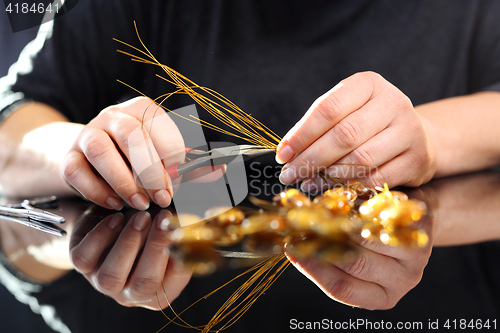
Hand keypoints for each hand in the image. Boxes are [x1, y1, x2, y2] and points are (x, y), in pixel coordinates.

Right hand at [61, 97, 224, 209]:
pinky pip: (76, 170)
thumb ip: (191, 166)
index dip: (172, 159)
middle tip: (162, 198)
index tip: (179, 186)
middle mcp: (115, 116)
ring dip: (123, 180)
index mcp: (143, 110)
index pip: (160, 128)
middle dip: (150, 170)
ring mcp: (88, 134)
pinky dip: (96, 190)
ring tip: (139, 203)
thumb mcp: (166, 159)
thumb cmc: (138, 158)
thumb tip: (220, 170)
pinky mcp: (69, 156)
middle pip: (131, 134)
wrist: (94, 158)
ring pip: (100, 149)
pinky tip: (114, 203)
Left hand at [69, 210, 191, 309]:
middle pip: (144, 283)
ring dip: (129, 243)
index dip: (180, 255)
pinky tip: (116, 218)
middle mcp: (132, 293)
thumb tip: (202, 222)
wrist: (113, 217)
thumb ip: (185, 228)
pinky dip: (102, 236)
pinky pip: (86, 258)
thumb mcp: (169, 226)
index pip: (175, 281)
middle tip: (164, 218)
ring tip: (141, 216)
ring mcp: (104, 283)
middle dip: (156, 247)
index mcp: (160, 291)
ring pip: (112, 276)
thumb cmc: (150, 223)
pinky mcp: (82, 266)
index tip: (184, 229)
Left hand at [276, 72, 436, 189]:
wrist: (417, 137)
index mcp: (369, 84)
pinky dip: (349, 186)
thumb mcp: (346, 111)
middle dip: (311, 158)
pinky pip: (376, 178)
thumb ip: (318, 126)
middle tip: (290, 174)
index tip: (282, 154)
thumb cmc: (369, 124)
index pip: (328, 109)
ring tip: (307, 181)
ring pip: (360, 158)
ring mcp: (409, 131)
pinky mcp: (417, 159)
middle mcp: (393, 102)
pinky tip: (331, 188)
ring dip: (328, 175)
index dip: (301, 134)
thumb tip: (287, 153)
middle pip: (344, 135)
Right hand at [286, 212, 432, 309]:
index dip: (313, 268)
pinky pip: (384, 216)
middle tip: (300, 223)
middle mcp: (401, 282)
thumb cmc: (374, 238)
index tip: (291, 249)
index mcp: (380, 296)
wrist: (411, 216)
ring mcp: (416, 258)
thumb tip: (291, 244)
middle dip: (323, 240)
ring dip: (340, 221)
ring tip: (318, 209)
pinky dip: (362, 206)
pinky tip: (346, 198)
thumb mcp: (354, 255)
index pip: (341, 288)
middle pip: (355, 263)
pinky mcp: (420, 229)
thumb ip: (329, 254)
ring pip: (368, 239)